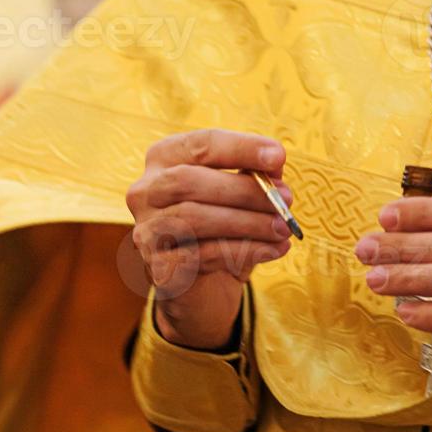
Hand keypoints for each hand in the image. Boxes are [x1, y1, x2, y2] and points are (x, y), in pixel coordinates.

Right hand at [126, 129, 294, 349]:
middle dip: (243, 189)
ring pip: (195, 218)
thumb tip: (275, 165)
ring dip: (248, 222)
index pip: (200, 145)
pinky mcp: (158, 266)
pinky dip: (244, 250)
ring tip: (283, 228)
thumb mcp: (240, 197)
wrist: (203, 286)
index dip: (240, 148)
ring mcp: (147, 230)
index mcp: (164, 160)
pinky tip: (273, 249)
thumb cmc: (222, 228)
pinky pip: (202, 254)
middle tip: (286, 199)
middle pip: (189, 181)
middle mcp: (146, 191)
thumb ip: (253, 177)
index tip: (278, 155)